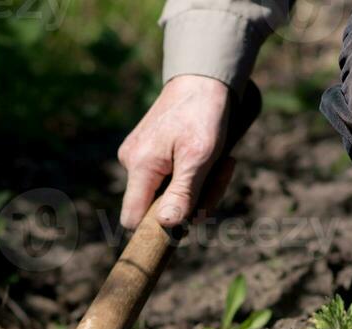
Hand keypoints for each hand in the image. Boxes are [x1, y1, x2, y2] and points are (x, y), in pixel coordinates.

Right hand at [117, 75, 232, 230]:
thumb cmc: (204, 113)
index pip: (132, 219)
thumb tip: (166, 225)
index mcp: (139, 165)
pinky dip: (191, 176)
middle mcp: (130, 162)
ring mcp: (137, 157)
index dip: (155, 228)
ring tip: (221, 163)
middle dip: (191, 203)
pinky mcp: (147, 152)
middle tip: (219, 177)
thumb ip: (183, 192)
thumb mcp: (201, 156)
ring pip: (164, 195)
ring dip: (197, 189)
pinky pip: (167, 179)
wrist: (203, 77)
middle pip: (153, 210)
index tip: (187, 218)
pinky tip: (207, 158)